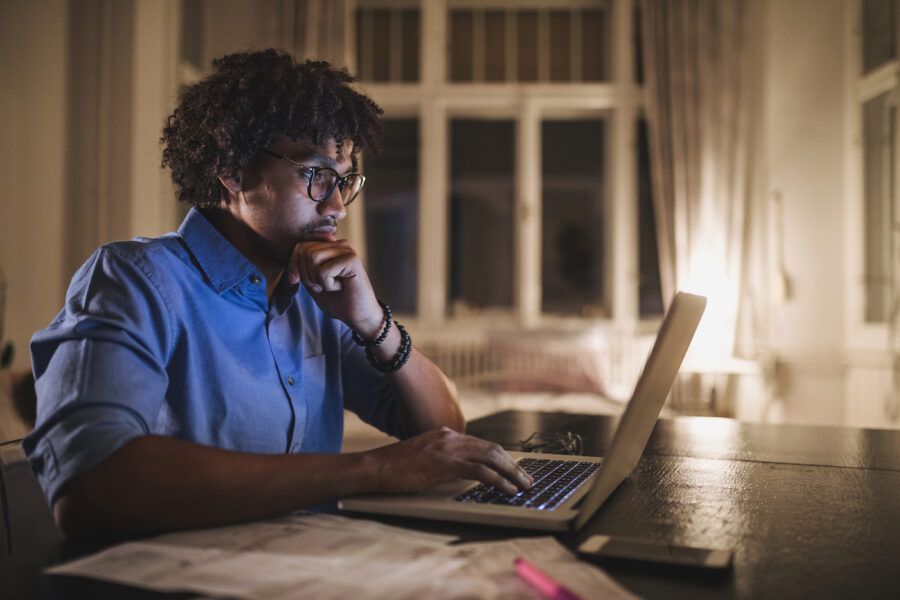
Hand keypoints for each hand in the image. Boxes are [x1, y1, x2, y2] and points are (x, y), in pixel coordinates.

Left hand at [287, 239, 382, 332]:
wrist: (359, 316)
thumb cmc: (338, 300)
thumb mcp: (312, 281)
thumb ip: (303, 267)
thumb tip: (292, 257)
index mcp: (331, 247)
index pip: (301, 246)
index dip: (293, 265)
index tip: (295, 281)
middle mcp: (340, 245)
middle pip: (305, 251)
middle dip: (306, 274)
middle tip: (321, 287)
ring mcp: (347, 251)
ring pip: (313, 257)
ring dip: (316, 279)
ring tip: (330, 286)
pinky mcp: (352, 260)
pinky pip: (324, 270)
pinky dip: (328, 285)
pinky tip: (341, 287)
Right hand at [364, 427, 533, 494]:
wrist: (375, 467)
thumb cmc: (394, 467)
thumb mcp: (422, 457)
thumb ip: (442, 459)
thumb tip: (461, 472)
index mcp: (445, 434)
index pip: (481, 444)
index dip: (501, 457)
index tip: (513, 469)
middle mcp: (450, 437)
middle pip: (492, 448)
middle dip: (512, 464)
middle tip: (527, 479)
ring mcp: (448, 448)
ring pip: (491, 457)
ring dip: (512, 472)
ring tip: (524, 485)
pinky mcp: (445, 463)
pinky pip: (480, 471)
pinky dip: (498, 480)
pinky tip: (508, 490)